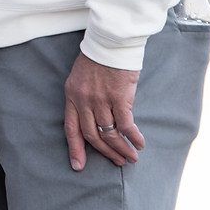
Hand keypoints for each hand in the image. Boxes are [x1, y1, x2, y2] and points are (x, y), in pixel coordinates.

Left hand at [64, 53, 143, 169]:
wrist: (109, 43)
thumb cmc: (96, 60)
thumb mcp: (80, 79)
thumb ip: (84, 100)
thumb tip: (96, 121)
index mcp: (71, 96)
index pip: (70, 128)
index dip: (75, 148)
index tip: (78, 166)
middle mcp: (83, 100)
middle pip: (92, 134)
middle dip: (105, 152)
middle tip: (117, 162)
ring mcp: (100, 100)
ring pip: (109, 132)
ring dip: (121, 147)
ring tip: (131, 157)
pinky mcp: (118, 97)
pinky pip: (125, 124)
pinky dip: (133, 136)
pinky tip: (139, 143)